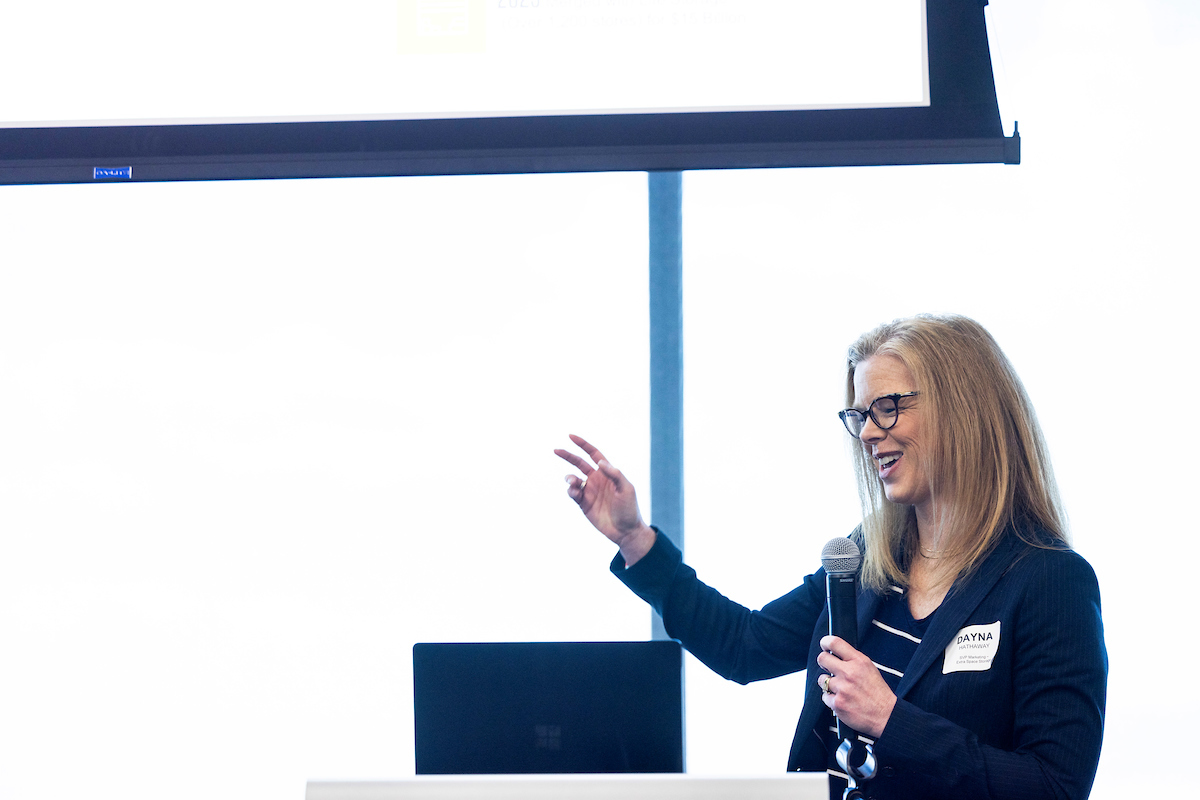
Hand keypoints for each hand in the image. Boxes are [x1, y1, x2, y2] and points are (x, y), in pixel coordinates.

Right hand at [554, 434, 655, 565]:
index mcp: (607, 473)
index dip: (583, 444)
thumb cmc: (630, 508)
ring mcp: (589, 492)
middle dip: (568, 456)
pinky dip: (571, 490)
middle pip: (579, 463)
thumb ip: (614, 474)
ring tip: (572, 482)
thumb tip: (599, 462)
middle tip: (556, 450)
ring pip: (574, 479)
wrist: (626, 531)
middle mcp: (596, 479)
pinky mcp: (584, 504)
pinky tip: (574, 491)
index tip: (570, 436)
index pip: (593, 454)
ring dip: (570, 478)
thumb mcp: (626, 489)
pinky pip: (573, 493)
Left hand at [816, 635, 896, 738]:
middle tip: (828, 667)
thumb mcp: (870, 669)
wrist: (886, 716)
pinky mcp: (837, 703)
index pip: (835, 643)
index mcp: (859, 662)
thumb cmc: (878, 693)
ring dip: (828, 684)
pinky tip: (843, 700)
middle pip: (822, 658)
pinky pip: (825, 696)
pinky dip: (831, 699)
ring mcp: (842, 689)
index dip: (825, 642)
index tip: (824, 645)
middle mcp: (849, 673)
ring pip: (822, 679)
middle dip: (823, 662)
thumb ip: (853, 660)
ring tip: (841, 689)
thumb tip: (835, 653)